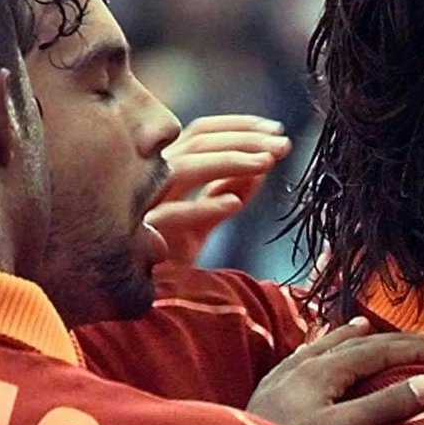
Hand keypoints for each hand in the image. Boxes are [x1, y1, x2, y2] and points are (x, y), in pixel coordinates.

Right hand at [146, 115, 292, 263]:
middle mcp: (150, 180)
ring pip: (185, 168)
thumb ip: (227, 191)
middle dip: (244, 138)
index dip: (239, 126)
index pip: (200, 133)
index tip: (276, 129)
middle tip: (283, 143)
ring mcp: (143, 206)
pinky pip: (172, 216)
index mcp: (164, 171)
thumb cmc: (168, 257)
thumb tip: (263, 164)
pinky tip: (234, 203)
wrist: (140, 298)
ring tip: (267, 163)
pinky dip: (203, 207)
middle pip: (197, 143)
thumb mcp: (203, 220)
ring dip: (230, 161)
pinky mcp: (140, 237)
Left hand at [246, 317, 423, 424]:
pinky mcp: (268, 392)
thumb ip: (385, 405)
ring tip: (367, 326)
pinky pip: (301, 357)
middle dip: (393, 339)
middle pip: (355, 344)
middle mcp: (303, 365)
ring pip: (324, 346)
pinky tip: (313, 351)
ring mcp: (282, 377)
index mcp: (324, 370)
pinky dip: (319, 349)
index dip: (414, 349)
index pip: (378, 351)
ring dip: (352, 336)